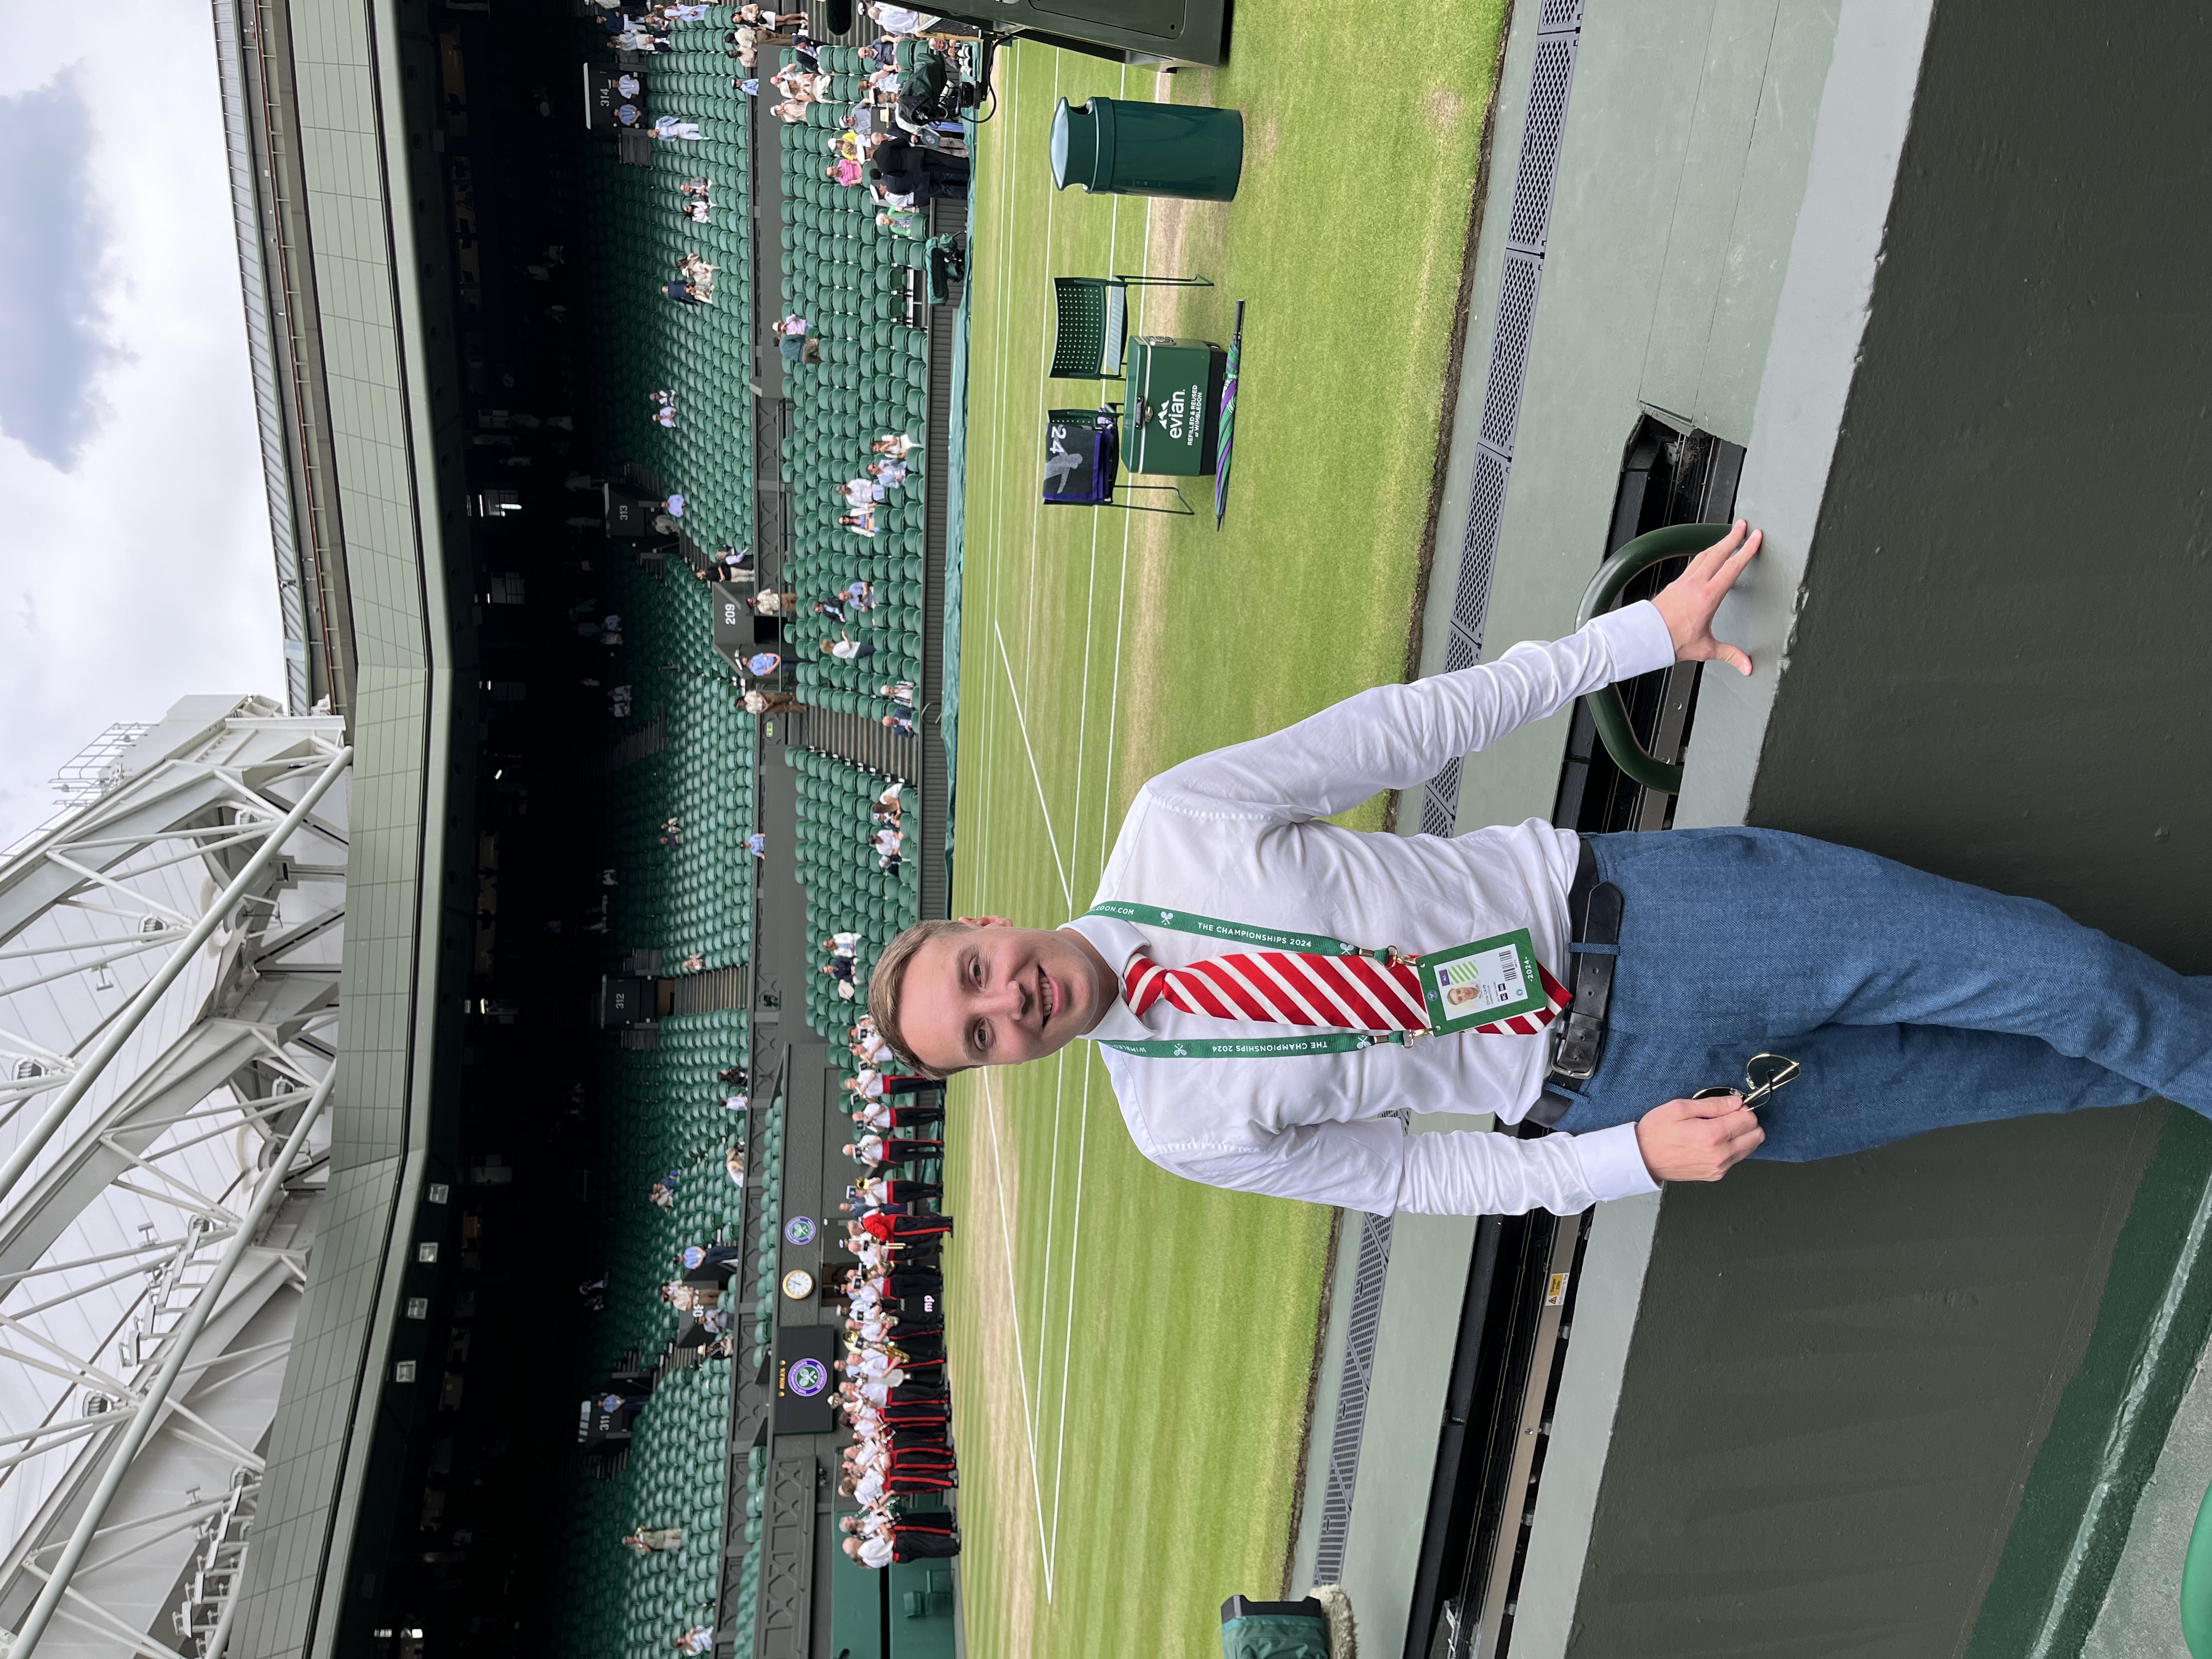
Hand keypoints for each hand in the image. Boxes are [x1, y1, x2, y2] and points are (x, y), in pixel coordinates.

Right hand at [1634, 1093, 1764, 1182]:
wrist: (1643, 1158)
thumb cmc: (1657, 1132)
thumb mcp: (1680, 1107)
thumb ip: (1712, 1104)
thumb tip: (1736, 1102)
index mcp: (1712, 1135)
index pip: (1749, 1119)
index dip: (1741, 1108)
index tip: (1729, 1106)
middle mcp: (1720, 1154)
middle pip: (1757, 1135)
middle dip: (1746, 1123)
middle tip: (1728, 1117)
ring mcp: (1719, 1167)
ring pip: (1750, 1148)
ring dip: (1742, 1136)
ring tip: (1719, 1129)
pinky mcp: (1716, 1175)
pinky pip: (1737, 1158)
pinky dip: (1733, 1148)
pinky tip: (1714, 1142)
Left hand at [1649, 520, 1761, 674]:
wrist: (1644, 638)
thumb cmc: (1671, 642)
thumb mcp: (1705, 649)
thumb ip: (1729, 654)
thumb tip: (1746, 666)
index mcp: (1708, 596)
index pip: (1732, 567)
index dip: (1746, 550)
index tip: (1756, 537)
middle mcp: (1695, 584)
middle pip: (1717, 553)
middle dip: (1732, 537)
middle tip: (1743, 525)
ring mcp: (1683, 582)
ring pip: (1703, 555)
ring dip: (1718, 543)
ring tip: (1728, 536)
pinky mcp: (1674, 584)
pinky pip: (1692, 563)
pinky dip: (1703, 555)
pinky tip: (1706, 555)